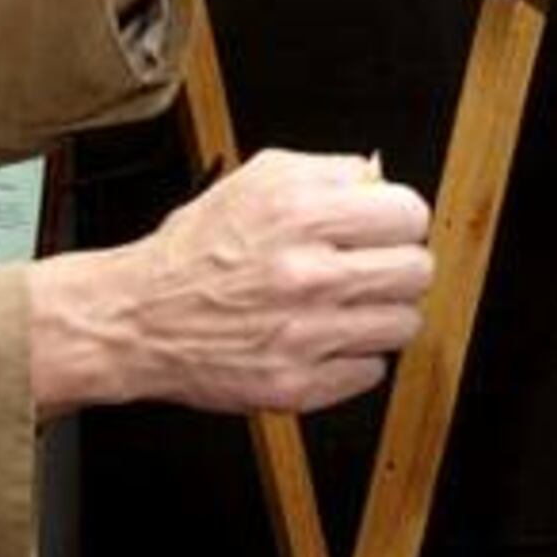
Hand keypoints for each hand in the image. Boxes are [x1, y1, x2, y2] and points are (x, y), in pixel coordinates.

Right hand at [28, 149, 432, 415]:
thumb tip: (380, 179)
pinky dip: (354, 356)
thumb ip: (329, 171)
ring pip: (402, 324)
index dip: (401, 218)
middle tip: (373, 266)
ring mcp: (304, 335)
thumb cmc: (197, 247)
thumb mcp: (258, 178)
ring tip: (348, 304)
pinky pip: (371, 372)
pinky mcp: (297, 385)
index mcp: (299, 213)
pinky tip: (324, 336)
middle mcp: (306, 273)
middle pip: (416, 271)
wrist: (139, 316)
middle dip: (399, 264)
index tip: (389, 225)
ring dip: (381, 313)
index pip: (408, 213)